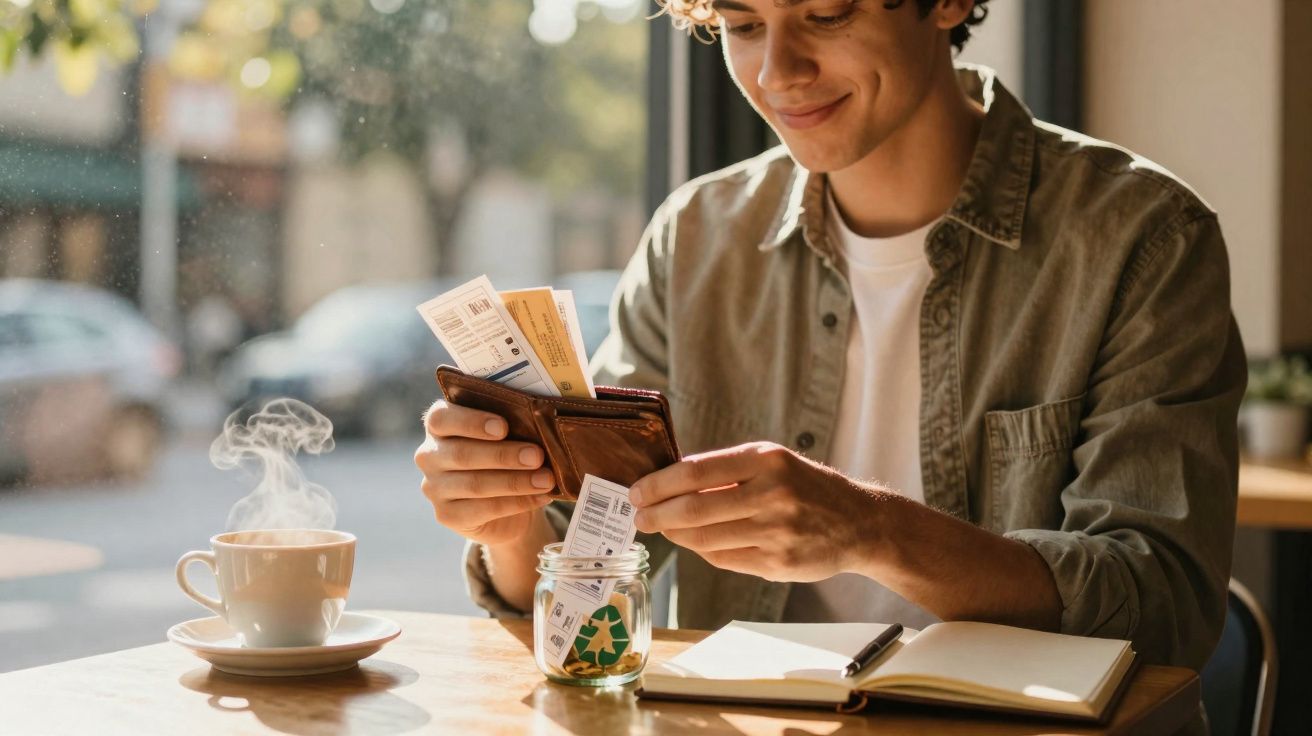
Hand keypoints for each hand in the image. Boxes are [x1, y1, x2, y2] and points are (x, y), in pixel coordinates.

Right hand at [414, 400, 555, 546]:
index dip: (471, 421)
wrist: (504, 506)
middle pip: (461, 453)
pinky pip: (482, 510)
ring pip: (474, 484)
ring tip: (546, 480)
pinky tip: (540, 497)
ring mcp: (434, 488)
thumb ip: (512, 426)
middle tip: (537, 456)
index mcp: (438, 425)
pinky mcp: (446, 515)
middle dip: (503, 455)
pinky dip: (516, 503)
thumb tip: (539, 425)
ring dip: (515, 482)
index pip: (440, 418)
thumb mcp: (506, 436)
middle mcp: (429, 455)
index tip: (503, 427)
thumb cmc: (505, 456)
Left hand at [629, 442, 893, 581]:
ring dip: (675, 535)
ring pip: (704, 538)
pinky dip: (701, 551)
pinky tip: (693, 543)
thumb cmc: (806, 487)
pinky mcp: (778, 564)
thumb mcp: (774, 462)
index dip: (658, 484)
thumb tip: (667, 482)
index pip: (695, 471)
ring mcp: (777, 532)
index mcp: (767, 460)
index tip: (636, 491)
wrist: (859, 523)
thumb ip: (726, 470)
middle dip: (657, 514)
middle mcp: (772, 494)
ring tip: (661, 529)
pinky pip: (724, 559)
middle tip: (639, 517)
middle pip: (694, 508)